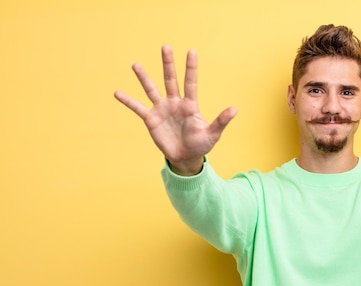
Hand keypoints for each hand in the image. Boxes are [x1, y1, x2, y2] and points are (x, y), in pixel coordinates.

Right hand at [114, 46, 236, 174]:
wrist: (185, 157)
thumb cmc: (201, 145)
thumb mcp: (212, 134)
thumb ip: (221, 121)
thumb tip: (235, 109)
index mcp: (190, 105)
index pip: (190, 82)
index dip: (191, 67)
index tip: (191, 51)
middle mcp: (175, 103)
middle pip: (170, 79)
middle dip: (168, 64)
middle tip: (165, 46)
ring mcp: (162, 110)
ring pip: (152, 89)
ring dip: (144, 78)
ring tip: (136, 65)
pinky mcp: (151, 119)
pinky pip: (137, 108)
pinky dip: (128, 101)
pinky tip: (117, 93)